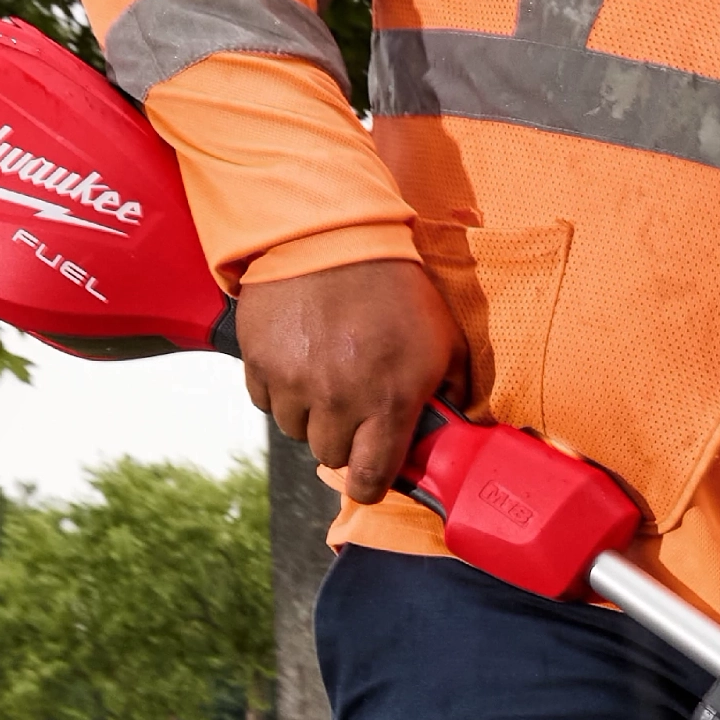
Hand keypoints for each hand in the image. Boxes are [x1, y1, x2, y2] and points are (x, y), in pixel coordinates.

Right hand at [233, 260, 465, 505]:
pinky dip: (280, 389)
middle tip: (354, 407)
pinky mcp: (258, 362)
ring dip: (311, 413)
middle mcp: (337, 401)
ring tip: (327, 374)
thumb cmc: (397, 289)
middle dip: (344, 438)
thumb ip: (454, 390)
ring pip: (295, 429)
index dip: (372, 484)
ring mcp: (293, 383)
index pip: (371, 478)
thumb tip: (461, 424)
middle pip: (330, 455)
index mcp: (388, 401)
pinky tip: (300, 358)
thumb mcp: (444, 340)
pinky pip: (266, 399)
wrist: (333, 236)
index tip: (372, 476)